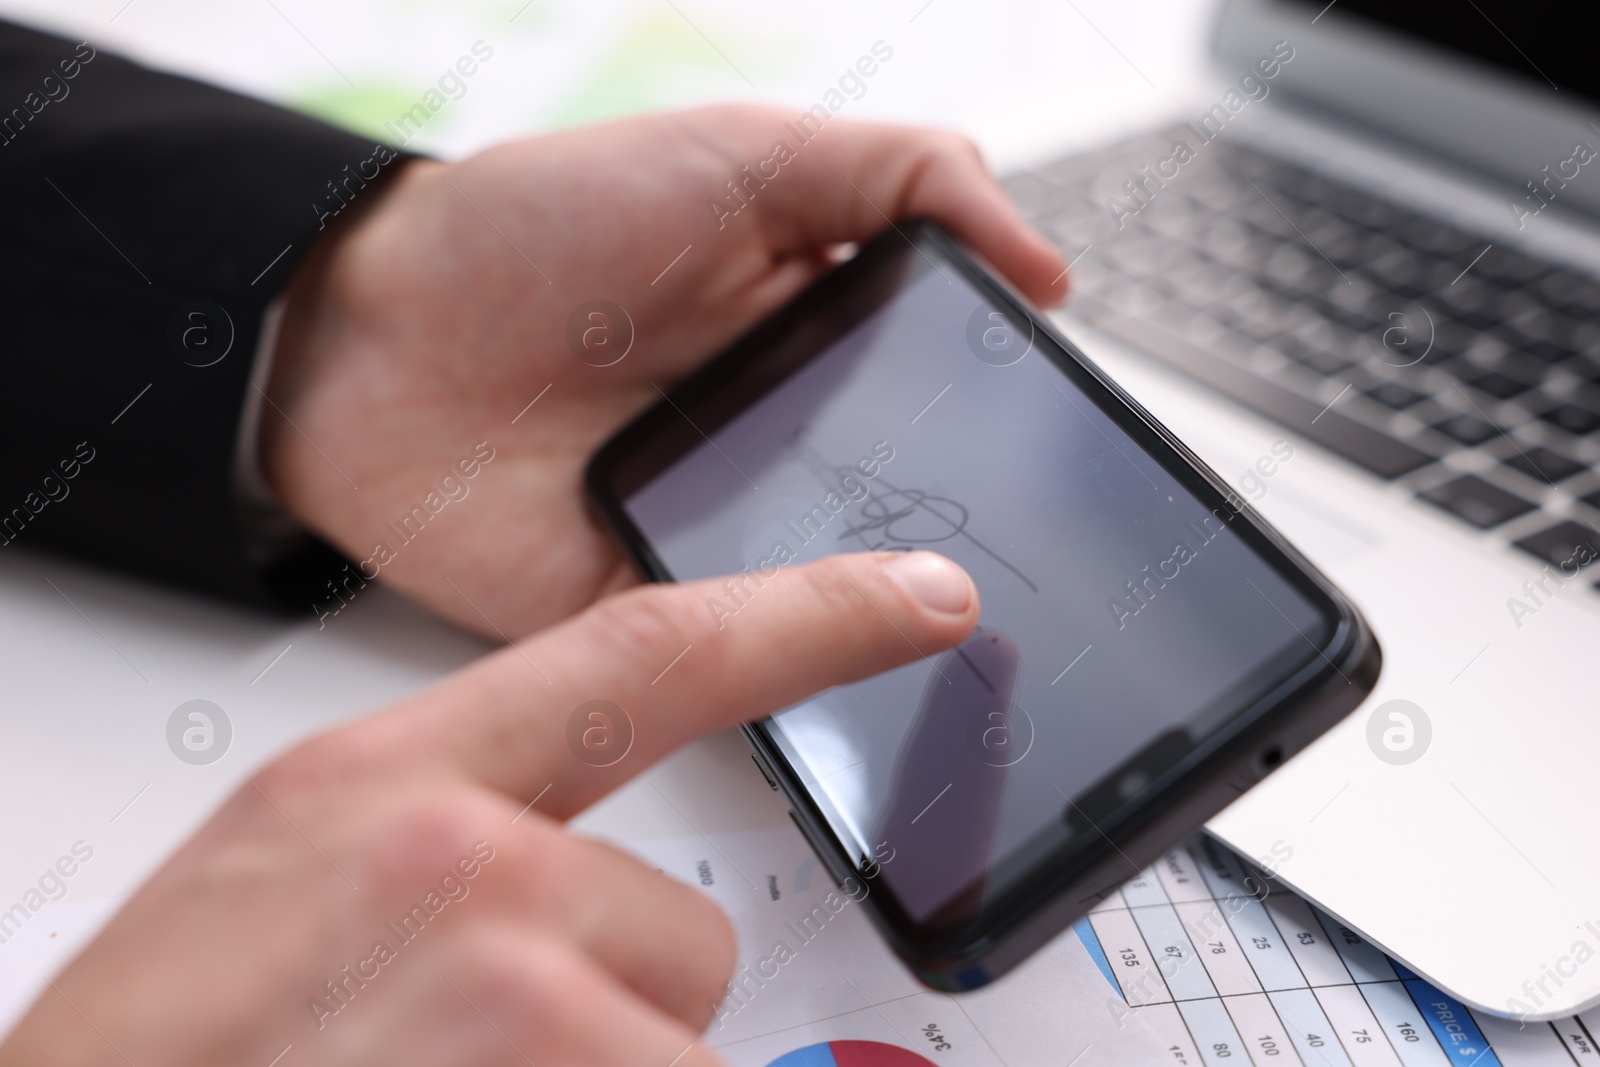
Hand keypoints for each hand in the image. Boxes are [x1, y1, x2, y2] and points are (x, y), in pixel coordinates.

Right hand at [0, 550, 977, 1066]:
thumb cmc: (158, 1065)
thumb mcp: (275, 920)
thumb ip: (432, 880)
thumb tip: (561, 908)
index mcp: (376, 786)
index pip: (647, 653)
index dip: (807, 615)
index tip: (919, 596)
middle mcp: (452, 863)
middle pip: (678, 933)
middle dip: (615, 1025)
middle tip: (462, 1058)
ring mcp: (506, 983)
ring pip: (673, 1043)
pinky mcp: (555, 1066)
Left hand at [265, 105, 1063, 636]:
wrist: (371, 341)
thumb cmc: (542, 224)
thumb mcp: (742, 154)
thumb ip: (900, 175)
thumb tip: (1045, 269)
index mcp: (825, 338)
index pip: (960, 397)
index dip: (1018, 425)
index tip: (1079, 457)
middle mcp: (793, 443)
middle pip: (926, 509)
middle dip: (986, 536)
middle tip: (1047, 562)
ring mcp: (732, 533)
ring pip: (855, 601)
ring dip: (904, 611)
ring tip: (985, 625)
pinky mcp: (664, 617)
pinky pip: (756, 664)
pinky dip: (799, 672)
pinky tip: (852, 670)